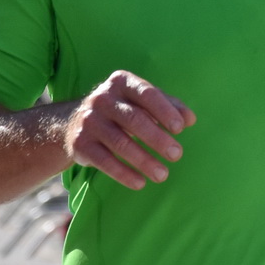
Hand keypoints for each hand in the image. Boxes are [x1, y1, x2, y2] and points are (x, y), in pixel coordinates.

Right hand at [64, 70, 196, 190]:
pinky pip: (104, 161)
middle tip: (176, 154)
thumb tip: (190, 119)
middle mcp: (102, 98)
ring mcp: (89, 121)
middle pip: (134, 119)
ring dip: (144, 161)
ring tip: (163, 174)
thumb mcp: (142, 101)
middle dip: (157, 138)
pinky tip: (140, 182)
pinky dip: (123, 173)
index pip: (146, 93)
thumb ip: (169, 106)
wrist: (73, 121)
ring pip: (120, 143)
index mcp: (121, 82)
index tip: (180, 128)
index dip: (164, 110)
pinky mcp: (80, 144)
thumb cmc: (122, 109)